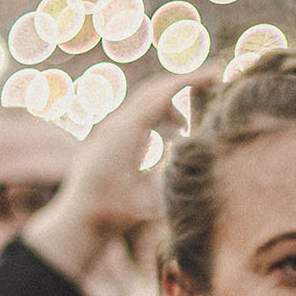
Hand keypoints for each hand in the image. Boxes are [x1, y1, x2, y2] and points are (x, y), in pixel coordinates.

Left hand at [24, 67, 212, 282]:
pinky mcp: (108, 137)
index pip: (162, 94)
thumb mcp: (149, 200)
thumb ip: (170, 174)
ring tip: (187, 125)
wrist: (79, 221)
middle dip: (183, 82)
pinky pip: (138, 113)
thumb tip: (193, 153)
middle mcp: (115, 125)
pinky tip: (172, 130)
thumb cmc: (114, 213)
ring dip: (170, 105)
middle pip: (154, 90)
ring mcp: (109, 129)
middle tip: (214, 79)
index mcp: (126, 132)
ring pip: (145, 102)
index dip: (190, 81)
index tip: (216, 74)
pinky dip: (159, 114)